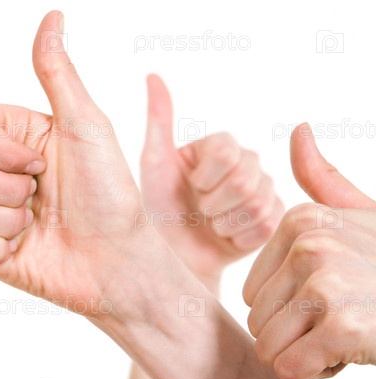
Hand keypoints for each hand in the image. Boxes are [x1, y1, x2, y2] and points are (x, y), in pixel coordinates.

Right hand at [0, 11, 156, 317]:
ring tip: (32, 226)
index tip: (39, 164)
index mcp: (8, 138)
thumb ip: (57, 74)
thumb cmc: (110, 195)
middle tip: (38, 198)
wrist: (115, 262)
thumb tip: (53, 17)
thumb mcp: (86, 126)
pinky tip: (16, 250)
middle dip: (2, 189)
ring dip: (0, 221)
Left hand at [140, 74, 282, 283]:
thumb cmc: (156, 209)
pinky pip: (265, 226)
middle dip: (212, 203)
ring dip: (223, 222)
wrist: (172, 256)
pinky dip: (238, 238)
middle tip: (198, 210)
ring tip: (210, 224)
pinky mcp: (273, 221)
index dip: (205, 176)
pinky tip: (225, 238)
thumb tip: (152, 75)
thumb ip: (158, 120)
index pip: (228, 150)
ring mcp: (265, 191)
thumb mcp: (153, 164)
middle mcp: (247, 163)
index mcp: (220, 145)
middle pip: (245, 178)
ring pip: (256, 203)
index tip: (190, 186)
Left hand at [243, 123, 375, 378]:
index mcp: (302, 221)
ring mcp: (325, 283)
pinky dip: (319, 373)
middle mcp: (309, 246)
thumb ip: (324, 182)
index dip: (290, 309)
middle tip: (347, 319)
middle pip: (257, 321)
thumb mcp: (367, 215)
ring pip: (269, 347)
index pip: (252, 293)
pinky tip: (355, 352)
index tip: (336, 298)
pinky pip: (290, 368)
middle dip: (297, 334)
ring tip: (351, 333)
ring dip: (308, 355)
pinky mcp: (341, 326)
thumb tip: (298, 129)